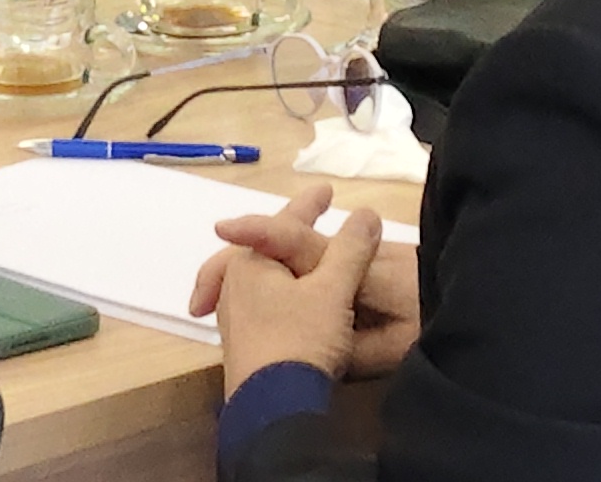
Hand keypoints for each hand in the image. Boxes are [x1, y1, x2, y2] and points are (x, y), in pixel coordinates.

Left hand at [190, 185, 417, 390]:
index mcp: (251, 262)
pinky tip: (294, 303)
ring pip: (261, 278)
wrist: (272, 408)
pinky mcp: (241, 345)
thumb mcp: (334, 290)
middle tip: (314, 216)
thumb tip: (367, 214)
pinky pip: (261, 303)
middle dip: (290, 230)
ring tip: (306, 260)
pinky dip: (280, 291)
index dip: (309, 205)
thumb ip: (351, 249)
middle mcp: (234, 284)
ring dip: (284, 263)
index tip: (328, 192)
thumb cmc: (300, 339)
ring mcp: (233, 316)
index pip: (283, 223)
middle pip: (266, 249)